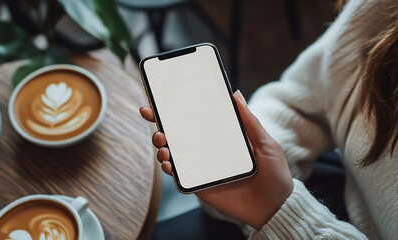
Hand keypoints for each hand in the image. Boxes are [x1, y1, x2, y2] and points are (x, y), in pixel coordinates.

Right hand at [139, 90, 292, 229]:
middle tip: (150, 114)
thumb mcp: (266, 143)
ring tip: (161, 142)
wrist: (275, 208)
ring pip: (174, 154)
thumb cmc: (275, 175)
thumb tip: (236, 94)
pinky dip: (168, 168)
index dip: (179, 110)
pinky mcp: (200, 185)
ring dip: (161, 145)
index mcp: (223, 139)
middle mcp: (210, 151)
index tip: (163, 98)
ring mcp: (203, 168)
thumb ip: (249, 121)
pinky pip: (180, 176)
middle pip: (180, 135)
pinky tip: (167, 162)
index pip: (197, 121)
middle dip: (160, 123)